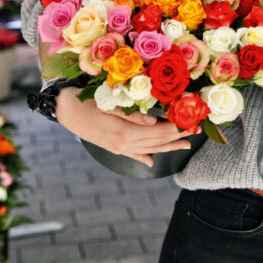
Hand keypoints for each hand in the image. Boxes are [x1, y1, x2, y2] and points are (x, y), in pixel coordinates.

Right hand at [55, 88, 195, 166]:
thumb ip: (132, 114)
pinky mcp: (113, 147)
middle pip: (158, 141)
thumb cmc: (87, 100)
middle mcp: (123, 144)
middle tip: (198, 129)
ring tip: (186, 145)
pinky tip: (152, 162)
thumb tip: (155, 122)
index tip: (194, 122)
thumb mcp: (109, 103)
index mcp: (124, 132)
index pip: (159, 132)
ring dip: (169, 147)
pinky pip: (133, 155)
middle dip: (179, 135)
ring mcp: (118, 148)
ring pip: (149, 149)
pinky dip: (144, 158)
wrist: (64, 109)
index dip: (178, 127)